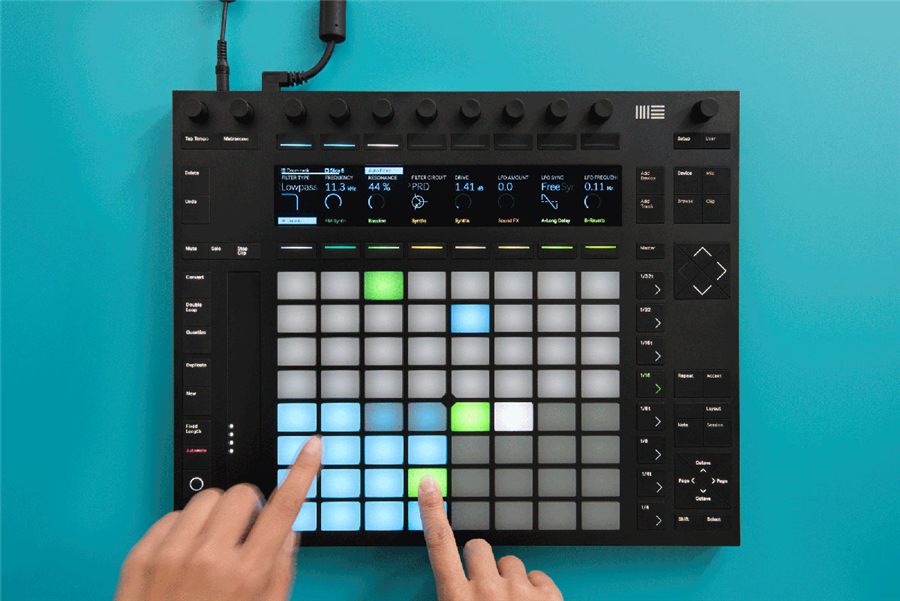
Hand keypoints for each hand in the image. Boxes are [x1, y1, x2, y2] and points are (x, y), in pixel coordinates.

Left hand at [115, 436, 321, 600]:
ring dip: (215, 517)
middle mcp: (208, 558)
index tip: (312, 447)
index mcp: (246, 575)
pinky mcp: (141, 555)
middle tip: (242, 537)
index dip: (302, 473)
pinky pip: (172, 515)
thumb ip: (280, 571)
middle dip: (248, 509)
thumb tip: (287, 531)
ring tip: (210, 549)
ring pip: (206, 499)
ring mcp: (171, 554)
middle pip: (242, 494)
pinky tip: (184, 559)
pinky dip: (183, 530)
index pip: (283, 508)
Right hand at [417, 475, 562, 600]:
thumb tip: (452, 578)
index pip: (439, 544)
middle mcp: (486, 592)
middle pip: (478, 548)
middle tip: (484, 590)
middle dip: (480, 562)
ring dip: (509, 581)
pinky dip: (536, 592)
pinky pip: (539, 577)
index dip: (432, 511)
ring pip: (511, 562)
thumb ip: (453, 594)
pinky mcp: (548, 598)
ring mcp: (519, 593)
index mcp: (456, 600)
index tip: (429, 482)